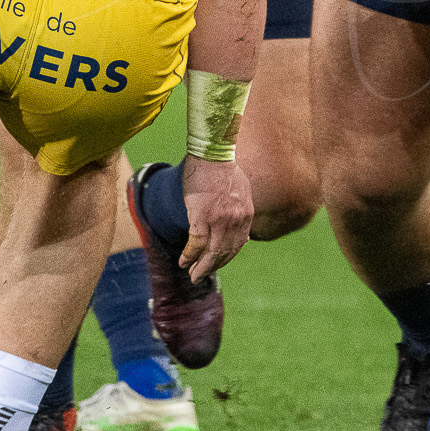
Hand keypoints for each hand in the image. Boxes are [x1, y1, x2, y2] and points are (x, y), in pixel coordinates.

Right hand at [177, 155, 252, 281]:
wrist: (212, 154)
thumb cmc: (223, 168)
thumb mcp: (241, 190)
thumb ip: (241, 209)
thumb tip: (243, 222)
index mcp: (246, 215)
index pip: (238, 244)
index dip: (226, 257)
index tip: (217, 263)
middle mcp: (236, 222)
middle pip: (225, 253)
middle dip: (212, 267)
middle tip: (201, 275)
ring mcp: (220, 221)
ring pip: (211, 253)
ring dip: (201, 267)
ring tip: (192, 274)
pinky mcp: (202, 218)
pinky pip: (195, 244)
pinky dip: (189, 255)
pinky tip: (183, 261)